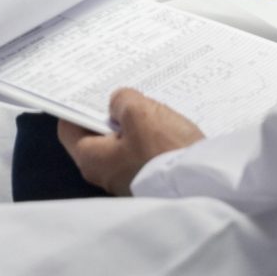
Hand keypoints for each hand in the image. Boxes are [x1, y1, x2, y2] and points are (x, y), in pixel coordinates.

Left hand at [57, 89, 204, 194]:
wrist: (206, 185)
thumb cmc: (165, 151)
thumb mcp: (139, 112)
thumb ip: (121, 100)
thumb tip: (117, 104)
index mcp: (91, 160)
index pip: (69, 128)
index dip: (77, 106)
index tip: (91, 90)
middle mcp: (104, 176)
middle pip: (97, 136)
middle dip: (109, 114)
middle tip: (124, 95)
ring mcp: (127, 182)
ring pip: (122, 145)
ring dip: (133, 126)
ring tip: (148, 109)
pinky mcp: (149, 182)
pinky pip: (141, 155)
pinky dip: (148, 140)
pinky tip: (163, 127)